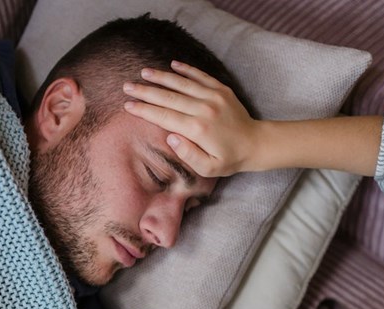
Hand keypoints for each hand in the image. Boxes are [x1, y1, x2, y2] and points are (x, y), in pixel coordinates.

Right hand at [123, 60, 260, 176]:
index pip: (164, 116)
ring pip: (181, 83)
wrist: (256, 144)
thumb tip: (170, 137)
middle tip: (127, 86)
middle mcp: (204, 109)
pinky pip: (200, 76)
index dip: (145, 110)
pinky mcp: (221, 89)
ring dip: (161, 77)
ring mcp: (213, 96)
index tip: (128, 105)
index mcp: (197, 129)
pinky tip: (172, 64)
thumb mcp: (208, 168)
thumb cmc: (229, 159)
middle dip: (146, 91)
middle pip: (168, 97)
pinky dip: (185, 69)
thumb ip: (188, 155)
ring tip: (143, 72)